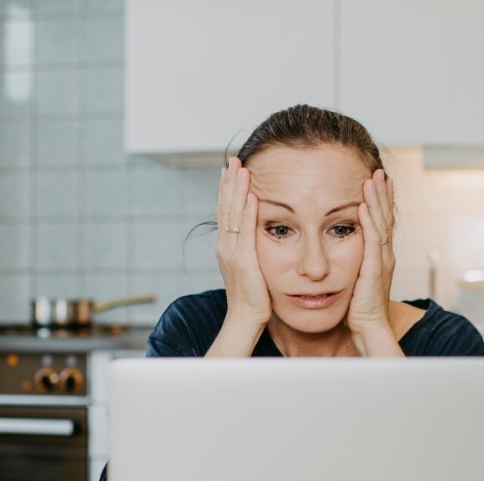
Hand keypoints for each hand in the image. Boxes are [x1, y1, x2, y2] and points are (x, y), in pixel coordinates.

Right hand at [215, 157, 271, 327]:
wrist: (246, 318)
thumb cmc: (254, 296)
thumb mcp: (251, 267)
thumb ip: (251, 250)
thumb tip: (258, 237)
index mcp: (227, 246)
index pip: (226, 211)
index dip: (227, 189)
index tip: (230, 169)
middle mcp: (225, 245)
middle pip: (225, 206)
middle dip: (229, 181)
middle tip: (233, 159)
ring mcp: (231, 251)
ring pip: (232, 213)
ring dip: (236, 189)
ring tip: (240, 167)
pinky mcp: (242, 259)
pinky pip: (245, 230)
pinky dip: (247, 211)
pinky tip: (251, 194)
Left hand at [346, 169, 396, 340]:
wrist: (368, 327)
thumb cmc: (358, 308)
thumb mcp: (354, 279)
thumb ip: (351, 263)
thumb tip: (338, 253)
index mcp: (379, 256)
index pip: (381, 223)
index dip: (380, 202)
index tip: (377, 183)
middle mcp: (384, 255)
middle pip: (385, 217)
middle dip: (382, 193)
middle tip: (379, 172)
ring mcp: (381, 260)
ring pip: (381, 223)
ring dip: (377, 200)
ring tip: (373, 179)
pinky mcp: (374, 268)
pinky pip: (372, 239)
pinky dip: (369, 221)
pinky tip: (364, 205)